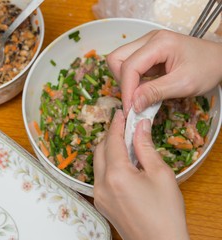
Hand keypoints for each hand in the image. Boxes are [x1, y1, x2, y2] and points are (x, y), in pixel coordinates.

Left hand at [93, 110, 194, 239]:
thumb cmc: (166, 214)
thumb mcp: (160, 174)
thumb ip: (145, 147)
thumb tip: (140, 127)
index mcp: (115, 175)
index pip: (111, 141)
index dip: (116, 124)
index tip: (121, 114)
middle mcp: (101, 185)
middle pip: (99, 150)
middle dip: (110, 135)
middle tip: (125, 126)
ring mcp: (98, 196)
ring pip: (97, 163)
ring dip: (108, 150)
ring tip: (126, 143)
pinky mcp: (101, 204)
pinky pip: (100, 177)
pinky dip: (108, 165)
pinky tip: (123, 163)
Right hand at [107, 30, 221, 115]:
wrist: (219, 61)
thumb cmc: (207, 68)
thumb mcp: (183, 84)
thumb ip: (155, 93)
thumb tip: (133, 105)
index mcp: (159, 43)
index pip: (129, 66)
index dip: (127, 90)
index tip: (130, 110)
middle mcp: (149, 40)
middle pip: (117, 59)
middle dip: (121, 82)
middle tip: (134, 99)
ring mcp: (147, 46)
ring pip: (120, 62)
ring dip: (126, 82)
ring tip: (141, 95)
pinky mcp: (147, 54)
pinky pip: (130, 67)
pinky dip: (133, 81)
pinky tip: (144, 90)